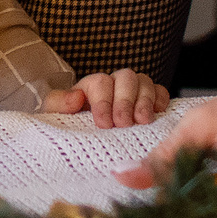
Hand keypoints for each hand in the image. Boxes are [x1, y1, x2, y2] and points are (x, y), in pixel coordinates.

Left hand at [46, 70, 169, 127]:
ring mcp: (135, 91)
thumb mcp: (56, 115)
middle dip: (124, 101)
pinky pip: (161, 92)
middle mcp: (115, 84)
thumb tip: (76, 97)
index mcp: (92, 86)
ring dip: (144, 101)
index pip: (101, 82)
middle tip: (123, 123)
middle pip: (125, 78)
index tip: (104, 124)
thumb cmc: (71, 125)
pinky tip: (158, 112)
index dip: (102, 102)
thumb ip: (58, 103)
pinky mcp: (152, 101)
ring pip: (144, 82)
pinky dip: (161, 99)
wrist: (84, 139)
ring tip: (142, 121)